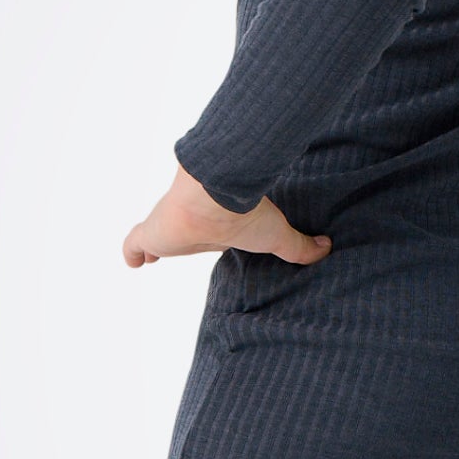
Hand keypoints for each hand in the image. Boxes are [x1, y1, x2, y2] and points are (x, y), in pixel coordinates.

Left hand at [122, 166, 333, 270]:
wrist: (216, 195)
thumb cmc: (245, 212)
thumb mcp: (276, 234)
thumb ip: (298, 245)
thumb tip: (326, 248)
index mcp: (216, 221)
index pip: (208, 226)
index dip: (204, 232)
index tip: (202, 236)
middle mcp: (190, 220)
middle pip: (180, 229)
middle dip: (177, 236)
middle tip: (173, 247)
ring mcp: (168, 225)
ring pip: (154, 233)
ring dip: (153, 243)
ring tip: (148, 256)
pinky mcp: (151, 234)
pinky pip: (133, 245)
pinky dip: (132, 253)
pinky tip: (135, 263)